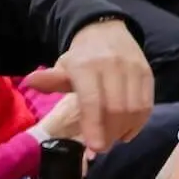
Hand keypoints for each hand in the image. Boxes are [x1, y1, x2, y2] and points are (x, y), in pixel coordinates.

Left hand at [26, 19, 152, 152]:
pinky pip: (147, 104)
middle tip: (101, 147)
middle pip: (117, 109)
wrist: (107, 31)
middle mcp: (113, 66)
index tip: (95, 148)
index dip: (95, 126)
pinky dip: (138, 123)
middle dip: (110, 133)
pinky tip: (127, 131)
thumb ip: (51, 80)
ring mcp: (133, 69)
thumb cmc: (82, 56)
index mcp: (87, 66)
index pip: (93, 101)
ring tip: (113, 138)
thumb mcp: (64, 66)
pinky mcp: (147, 74)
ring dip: (125, 130)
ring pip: (135, 109)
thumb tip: (30, 82)